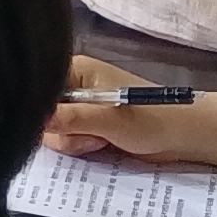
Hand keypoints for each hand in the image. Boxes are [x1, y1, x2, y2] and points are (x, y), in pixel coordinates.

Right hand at [40, 55, 211, 163]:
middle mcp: (71, 85)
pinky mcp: (83, 125)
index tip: (60, 124)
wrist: (180, 136)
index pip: (38, 86)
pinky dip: (79, 145)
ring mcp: (77, 106)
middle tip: (92, 134)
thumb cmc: (149, 119)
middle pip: (41, 112)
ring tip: (101, 139)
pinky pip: (65, 139)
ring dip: (74, 141)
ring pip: (51, 130)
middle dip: (64, 130)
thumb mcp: (108, 119)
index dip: (43, 108)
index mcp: (74, 70)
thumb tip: (36, 119)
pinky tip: (100, 144)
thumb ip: (71, 118)